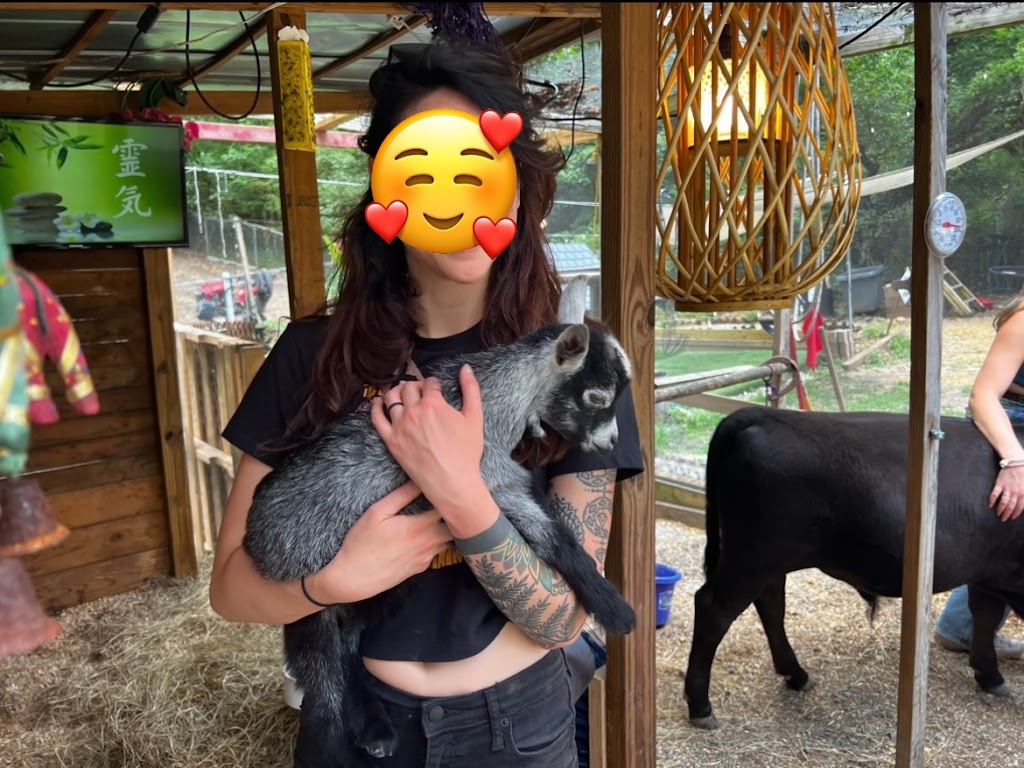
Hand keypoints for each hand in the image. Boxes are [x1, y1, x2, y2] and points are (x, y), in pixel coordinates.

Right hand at [305, 480, 452, 603]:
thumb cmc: (361, 543)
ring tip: (443, 518)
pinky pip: (437, 553)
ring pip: (450, 541)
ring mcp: (426, 558)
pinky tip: (427, 536)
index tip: (452, 489)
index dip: (454, 498)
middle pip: (457, 528)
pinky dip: (438, 543)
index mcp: (420, 526)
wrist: (352, 579)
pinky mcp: (420, 568)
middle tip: (452, 502)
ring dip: (449, 530)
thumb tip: (420, 479)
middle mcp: (428, 543)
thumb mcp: (377, 513)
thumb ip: (401, 495)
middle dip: (457, 515)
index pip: (450, 509)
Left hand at [370, 365, 488, 518]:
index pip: (430, 383)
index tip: (437, 389)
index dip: (435, 384)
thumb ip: (471, 389)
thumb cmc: (466, 453)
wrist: (453, 482)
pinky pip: (377, 418)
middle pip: (408, 387)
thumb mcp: (475, 418)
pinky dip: (376, 407)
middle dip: (416, 386)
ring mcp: (399, 426)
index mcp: (433, 403)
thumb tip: (466, 368)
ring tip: (403, 395)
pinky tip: (379, 403)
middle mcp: (413, 411)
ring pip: (391, 398)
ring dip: (396, 391)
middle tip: (421, 392)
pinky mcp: (391, 441)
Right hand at [990, 466, 1023, 521]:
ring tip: (998, 514)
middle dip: (1007, 514)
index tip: (1012, 518)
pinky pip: (995, 493)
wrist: (1017, 462)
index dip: (1016, 513)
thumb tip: (1023, 505)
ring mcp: (1007, 488)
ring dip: (1001, 509)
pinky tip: (990, 505)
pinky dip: (992, 500)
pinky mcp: (999, 483)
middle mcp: (1015, 492)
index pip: (1020, 507)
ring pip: (1004, 502)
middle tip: (1004, 519)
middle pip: (1011, 506)